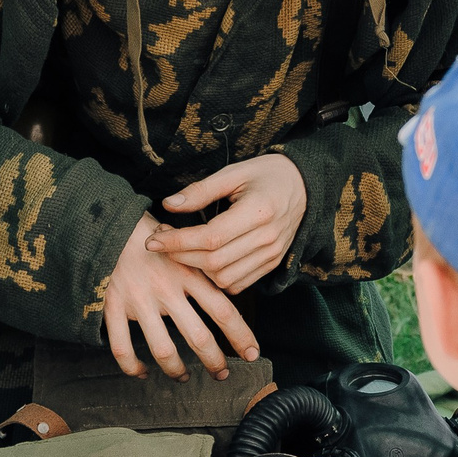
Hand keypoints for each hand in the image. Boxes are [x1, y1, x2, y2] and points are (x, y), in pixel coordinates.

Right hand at [103, 212, 260, 380]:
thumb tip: (226, 291)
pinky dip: (132, 366)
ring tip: (183, 377)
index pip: (223, 310)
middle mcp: (167, 289)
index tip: (252, 354)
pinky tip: (142, 372)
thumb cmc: (151, 235)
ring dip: (176, 370)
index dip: (240, 336)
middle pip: (199, 336)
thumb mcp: (184, 246)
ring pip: (164, 349)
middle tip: (222, 375)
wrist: (107, 224)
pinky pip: (122, 347)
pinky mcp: (112, 306)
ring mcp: (139, 300)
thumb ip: (201, 269)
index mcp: (189, 272)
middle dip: (214, 361)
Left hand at [145, 153, 307, 293]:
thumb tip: (168, 205)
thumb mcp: (234, 172)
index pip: (210, 237)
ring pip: (224, 278)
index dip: (178, 241)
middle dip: (180, 256)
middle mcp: (268, 238)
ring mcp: (272, 254)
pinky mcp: (272, 264)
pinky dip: (215, 278)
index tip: (153, 239)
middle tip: (161, 241)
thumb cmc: (266, 174)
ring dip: (196, 270)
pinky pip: (237, 284)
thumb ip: (201, 190)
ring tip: (180, 250)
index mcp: (259, 211)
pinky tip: (202, 261)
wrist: (305, 186)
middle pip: (214, 262)